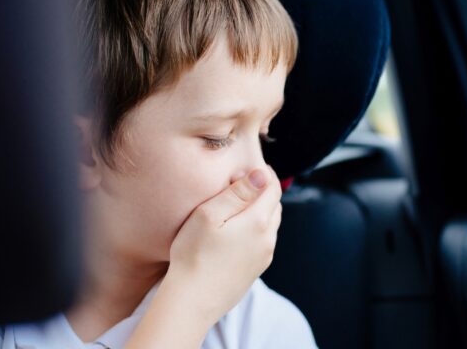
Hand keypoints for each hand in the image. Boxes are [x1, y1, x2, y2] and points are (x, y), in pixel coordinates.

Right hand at [168, 164, 282, 314]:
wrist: (191, 301)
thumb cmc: (194, 254)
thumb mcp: (210, 214)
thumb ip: (238, 192)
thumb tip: (261, 175)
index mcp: (259, 221)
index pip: (273, 188)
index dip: (265, 173)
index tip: (252, 166)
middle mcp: (268, 239)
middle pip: (275, 205)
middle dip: (264, 190)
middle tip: (244, 182)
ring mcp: (264, 257)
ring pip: (270, 225)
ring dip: (261, 210)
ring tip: (239, 205)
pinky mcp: (255, 270)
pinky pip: (263, 242)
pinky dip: (256, 229)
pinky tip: (237, 231)